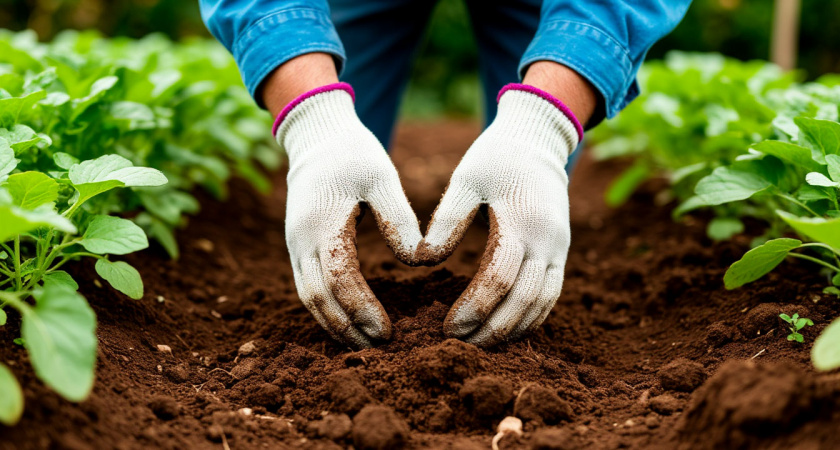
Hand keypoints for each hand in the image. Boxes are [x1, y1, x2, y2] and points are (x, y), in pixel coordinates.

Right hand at [275, 85, 421, 347]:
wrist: (316, 135)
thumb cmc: (354, 153)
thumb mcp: (382, 177)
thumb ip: (400, 218)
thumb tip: (420, 260)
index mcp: (323, 221)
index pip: (339, 278)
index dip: (361, 309)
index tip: (386, 331)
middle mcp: (301, 238)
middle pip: (317, 297)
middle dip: (347, 327)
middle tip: (379, 348)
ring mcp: (294, 243)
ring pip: (307, 297)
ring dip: (333, 324)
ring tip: (364, 344)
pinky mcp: (297, 245)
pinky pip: (305, 286)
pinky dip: (324, 309)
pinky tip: (346, 323)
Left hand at [417, 84, 582, 345]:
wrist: (537, 141)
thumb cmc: (494, 158)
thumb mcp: (465, 179)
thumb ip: (446, 219)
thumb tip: (421, 260)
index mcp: (521, 221)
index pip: (499, 277)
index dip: (474, 307)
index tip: (448, 327)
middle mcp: (548, 239)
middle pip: (524, 298)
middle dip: (493, 327)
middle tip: (460, 345)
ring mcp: (560, 247)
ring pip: (543, 302)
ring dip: (514, 329)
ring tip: (481, 345)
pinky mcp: (562, 251)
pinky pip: (552, 294)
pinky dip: (533, 318)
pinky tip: (508, 331)